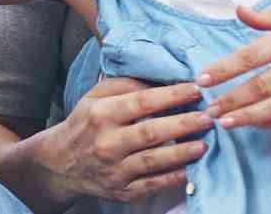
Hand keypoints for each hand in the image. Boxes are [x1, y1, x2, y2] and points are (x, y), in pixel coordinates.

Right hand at [33, 78, 211, 203]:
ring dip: (183, 152)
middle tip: (209, 116)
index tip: (195, 89)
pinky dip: (174, 177)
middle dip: (183, 124)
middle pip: (151, 132)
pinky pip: (153, 184)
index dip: (171, 96)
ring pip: (154, 161)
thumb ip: (124, 86)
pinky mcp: (122, 190)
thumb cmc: (85, 123)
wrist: (62, 162)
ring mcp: (115, 169)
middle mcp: (106, 142)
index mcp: (100, 114)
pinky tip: (192, 168)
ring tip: (205, 143)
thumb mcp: (95, 97)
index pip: (141, 102)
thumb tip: (159, 81)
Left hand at [197, 4, 270, 128]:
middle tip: (209, 110)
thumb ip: (270, 17)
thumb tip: (237, 10)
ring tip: (227, 123)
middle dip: (232, 99)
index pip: (252, 55)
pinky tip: (259, 125)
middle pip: (263, 85)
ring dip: (251, 116)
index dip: (224, 69)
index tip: (202, 79)